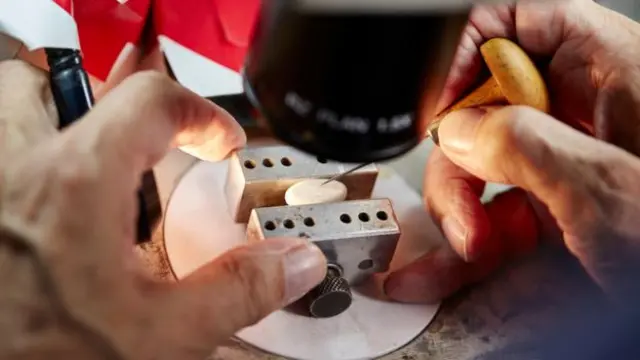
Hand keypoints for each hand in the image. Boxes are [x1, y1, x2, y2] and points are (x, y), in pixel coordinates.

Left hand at [0, 60, 325, 358]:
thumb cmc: (34, 358)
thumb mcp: (158, 336)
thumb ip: (236, 290)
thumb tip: (293, 263)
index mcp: (75, 183)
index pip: (151, 99)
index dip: (201, 114)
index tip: (221, 141)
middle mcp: (15, 169)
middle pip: (57, 80)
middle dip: (110, 100)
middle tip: (146, 141)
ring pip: (16, 112)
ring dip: (64, 125)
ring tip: (106, 175)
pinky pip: (7, 161)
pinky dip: (41, 169)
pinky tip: (66, 221)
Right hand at [384, 0, 639, 302]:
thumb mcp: (608, 191)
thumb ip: (526, 148)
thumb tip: (459, 130)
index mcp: (609, 71)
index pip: (519, 20)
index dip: (466, 50)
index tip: (439, 102)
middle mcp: (581, 111)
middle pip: (485, 102)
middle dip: (458, 158)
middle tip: (460, 201)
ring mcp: (564, 161)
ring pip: (479, 161)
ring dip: (457, 208)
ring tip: (468, 249)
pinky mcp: (554, 205)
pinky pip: (491, 208)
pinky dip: (465, 237)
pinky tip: (443, 267)